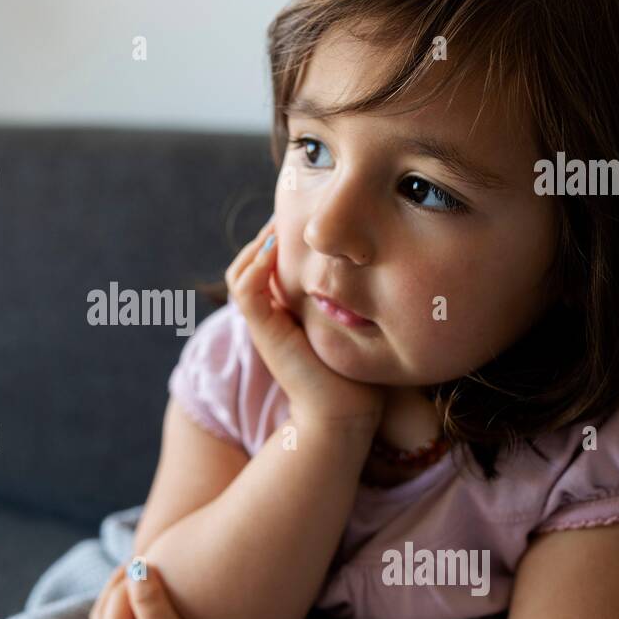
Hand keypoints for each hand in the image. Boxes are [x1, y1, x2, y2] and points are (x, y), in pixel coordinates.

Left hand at [88, 562, 233, 618]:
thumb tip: (137, 565)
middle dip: (118, 585)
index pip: (115, 599)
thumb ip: (150, 600)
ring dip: (120, 602)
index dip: (131, 574)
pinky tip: (146, 617)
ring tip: (139, 583)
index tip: (150, 553)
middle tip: (138, 561)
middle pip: (104, 612)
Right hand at [226, 218, 385, 427]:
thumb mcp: (358, 320)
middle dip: (270, 230)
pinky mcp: (264, 331)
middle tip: (293, 205)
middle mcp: (270, 312)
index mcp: (287, 307)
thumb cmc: (360, 370)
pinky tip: (278, 250)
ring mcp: (264, 322)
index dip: (283, 231)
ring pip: (242, 269)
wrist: (347, 414)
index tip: (310, 209)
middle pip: (251, 258)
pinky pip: (247, 290)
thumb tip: (376, 257)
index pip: (270, 258)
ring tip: (281, 223)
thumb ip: (356, 293)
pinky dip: (256, 266)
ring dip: (260, 243)